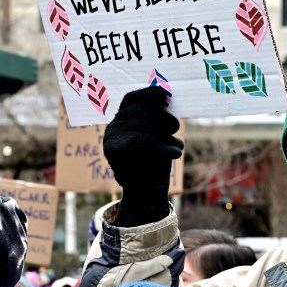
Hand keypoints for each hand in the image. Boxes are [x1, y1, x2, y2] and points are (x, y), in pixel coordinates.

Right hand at [103, 86, 183, 225]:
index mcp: (121, 120)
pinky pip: (143, 141)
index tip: (165, 95)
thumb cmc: (155, 161)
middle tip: (174, 127)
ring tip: (173, 147)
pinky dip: (163, 147)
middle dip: (162, 118)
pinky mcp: (114, 151)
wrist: (147, 193)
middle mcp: (113, 127)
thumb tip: (165, 96)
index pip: (132, 99)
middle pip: (141, 111)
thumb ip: (158, 118)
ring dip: (164, 135)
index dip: (148, 93)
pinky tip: (174, 153)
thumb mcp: (158, 135)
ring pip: (144, 125)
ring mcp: (111, 139)